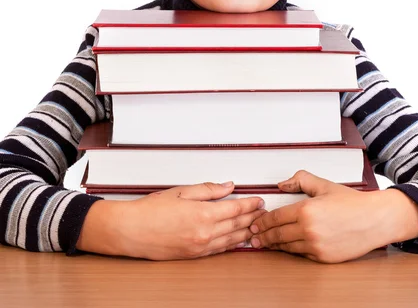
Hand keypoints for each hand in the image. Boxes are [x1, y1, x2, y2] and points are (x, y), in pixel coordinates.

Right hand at [78, 181, 264, 259]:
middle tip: (263, 212)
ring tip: (256, 226)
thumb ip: (208, 190)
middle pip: (237, 225)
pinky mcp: (194, 255)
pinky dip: (232, 244)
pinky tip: (237, 240)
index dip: (250, 204)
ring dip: (246, 233)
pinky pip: (219, 250)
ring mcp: (200, 247)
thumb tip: (227, 186)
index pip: (236, 209)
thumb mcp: (181, 192)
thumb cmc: (150, 210)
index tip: (259, 200)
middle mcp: (205, 233)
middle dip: (252, 218)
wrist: (131, 231)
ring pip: (231, 240)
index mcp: (203, 214)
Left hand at [249, 170, 390, 263]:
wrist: (375, 220)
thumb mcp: (323, 185)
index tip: (255, 223)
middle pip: (277, 235)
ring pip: (287, 247)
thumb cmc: (352, 202)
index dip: (262, 221)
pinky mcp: (324, 257)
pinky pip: (302, 254)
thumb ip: (300, 180)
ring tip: (265, 244)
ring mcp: (316, 246)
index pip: (275, 218)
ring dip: (274, 245)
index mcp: (306, 210)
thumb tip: (282, 184)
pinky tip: (286, 247)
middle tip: (253, 237)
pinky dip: (292, 250)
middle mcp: (309, 230)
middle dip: (263, 236)